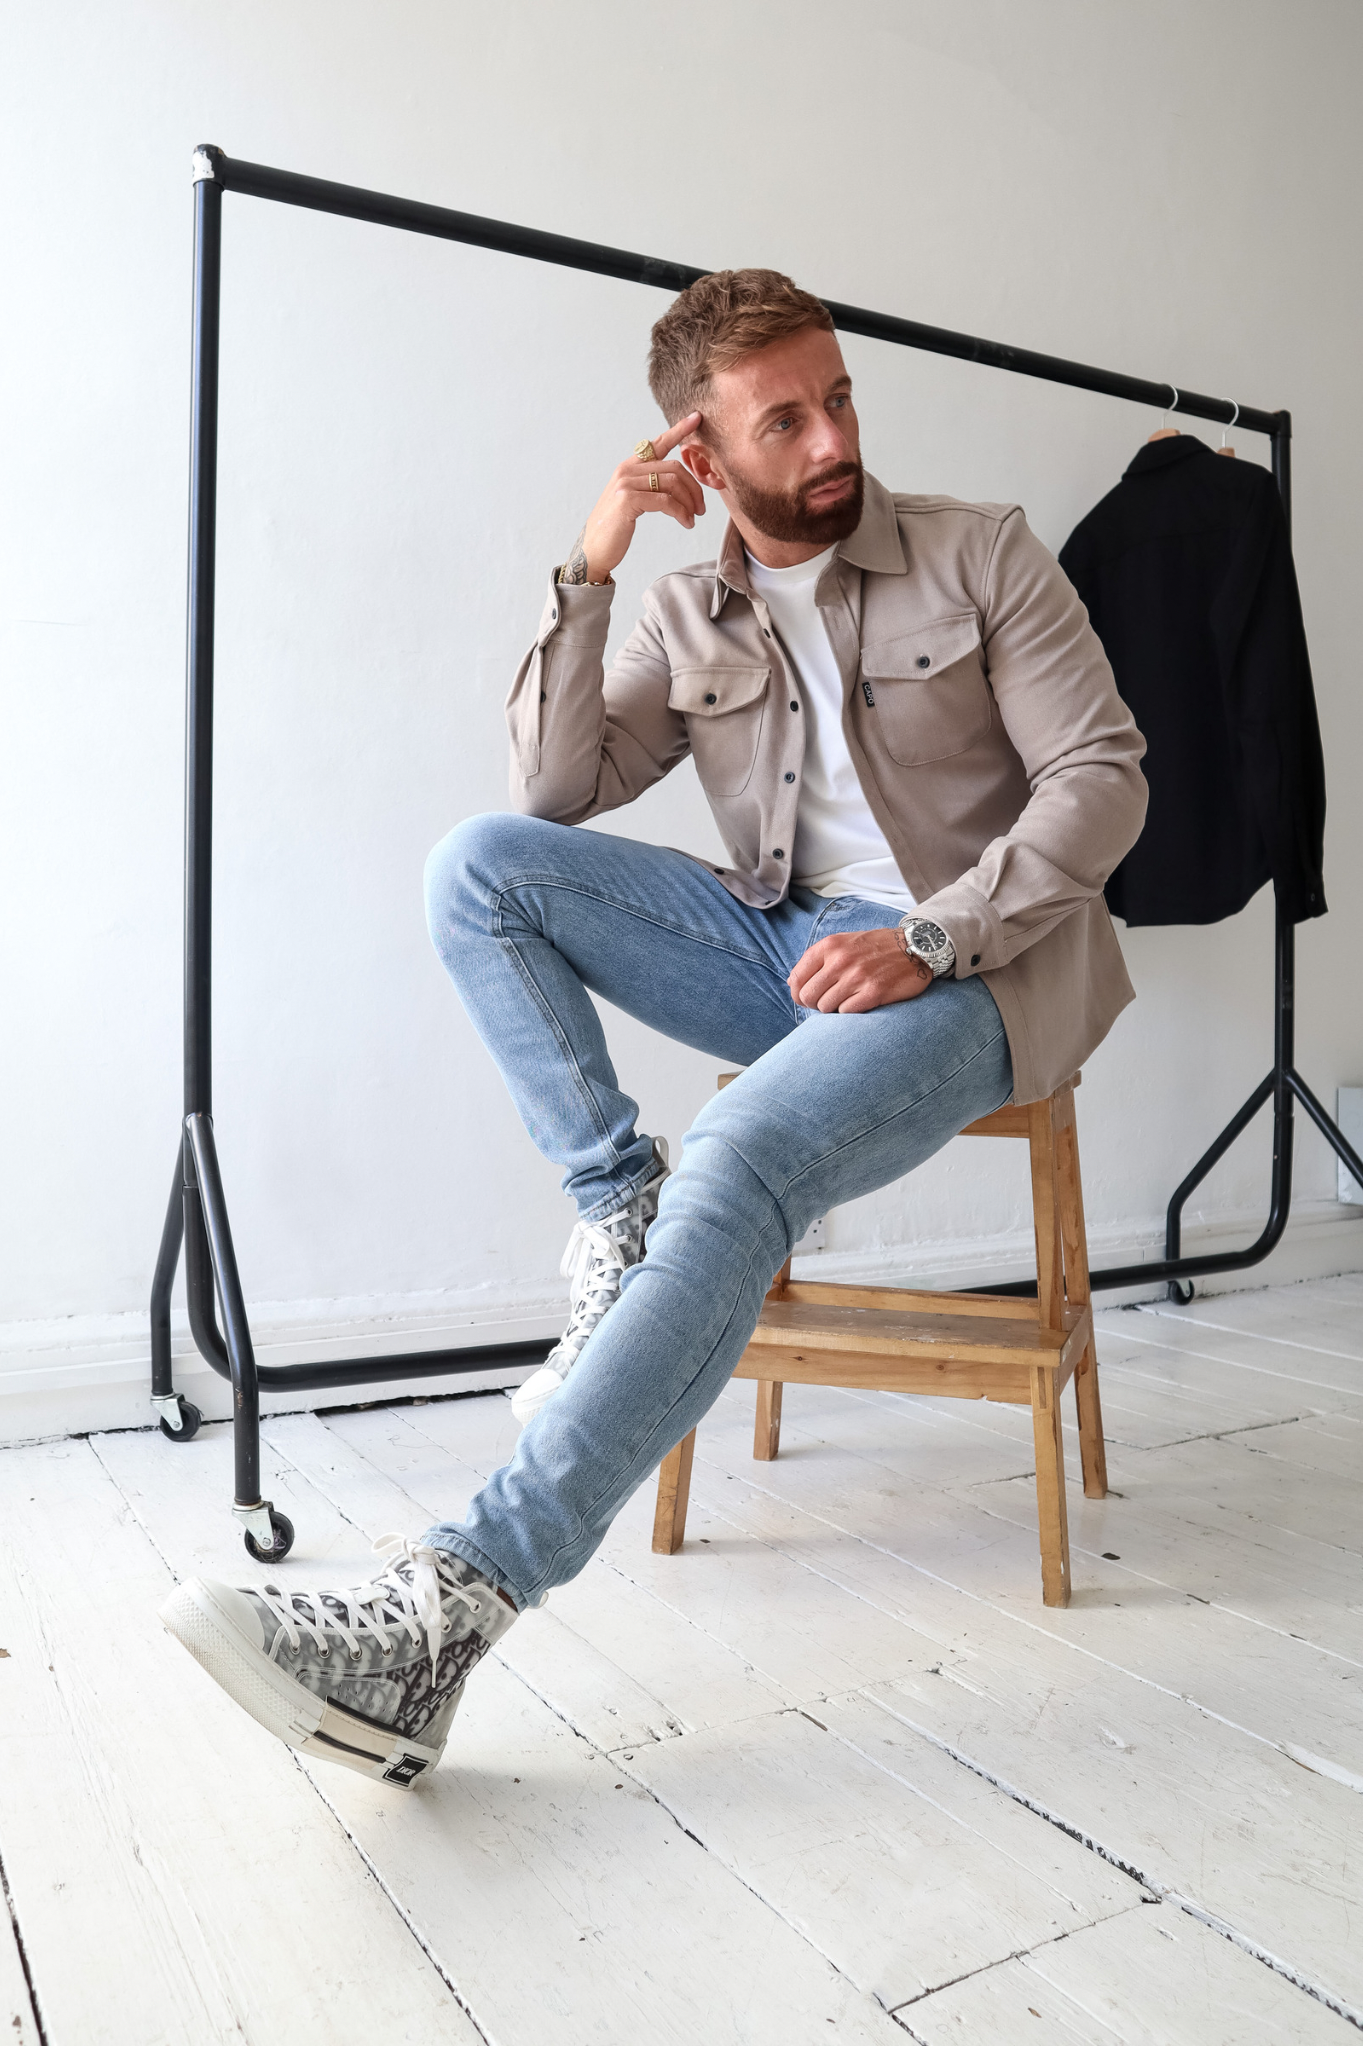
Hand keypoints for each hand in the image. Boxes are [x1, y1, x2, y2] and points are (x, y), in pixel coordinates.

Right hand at [561, 413, 703, 583]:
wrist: (594, 549)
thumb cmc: (616, 527)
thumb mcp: (633, 499)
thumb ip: (649, 484)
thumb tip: (677, 481)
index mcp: (629, 466)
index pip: (657, 443)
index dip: (679, 430)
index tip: (696, 418)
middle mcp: (627, 469)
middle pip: (674, 467)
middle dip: (694, 487)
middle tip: (701, 508)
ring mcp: (626, 483)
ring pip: (673, 483)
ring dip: (689, 502)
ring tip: (693, 518)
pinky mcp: (628, 499)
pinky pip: (666, 501)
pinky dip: (681, 512)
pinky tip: (686, 523)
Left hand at [787, 927, 934, 1012]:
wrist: (915, 947)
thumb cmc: (875, 947)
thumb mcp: (843, 943)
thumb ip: (817, 960)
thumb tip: (792, 984)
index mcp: (830, 946)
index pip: (797, 978)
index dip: (798, 994)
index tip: (807, 998)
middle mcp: (841, 959)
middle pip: (808, 996)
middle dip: (815, 1004)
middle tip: (828, 1001)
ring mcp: (857, 976)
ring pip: (826, 1007)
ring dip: (834, 1008)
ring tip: (847, 999)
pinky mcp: (873, 992)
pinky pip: (846, 1012)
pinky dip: (850, 1011)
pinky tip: (860, 1001)